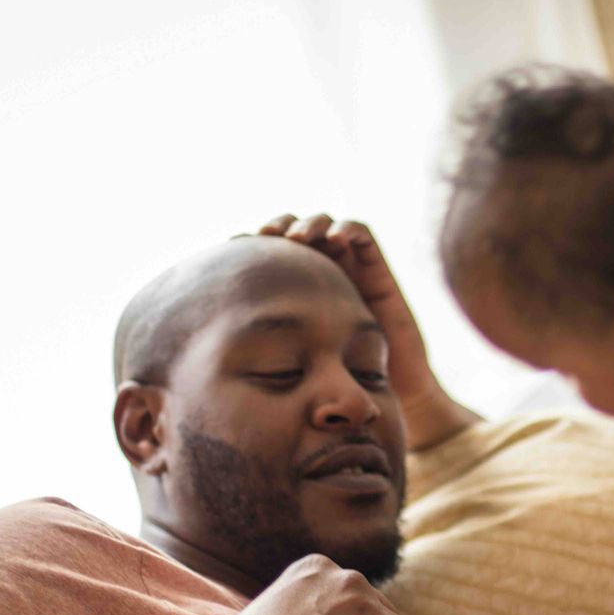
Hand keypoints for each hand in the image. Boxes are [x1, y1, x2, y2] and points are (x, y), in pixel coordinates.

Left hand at [256, 214, 454, 421]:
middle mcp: (325, 274)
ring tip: (297, 236)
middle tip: (266, 235)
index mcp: (300, 291)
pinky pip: (362, 235)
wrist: (395, 390)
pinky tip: (333, 238)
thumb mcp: (294, 356)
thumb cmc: (343, 378)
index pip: (274, 252)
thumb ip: (268, 340)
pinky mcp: (378, 270)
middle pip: (298, 232)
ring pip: (327, 227)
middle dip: (281, 225)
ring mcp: (352, 269)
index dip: (257, 243)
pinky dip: (346, 229)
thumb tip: (218, 326)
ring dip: (310, 224)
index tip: (237, 244)